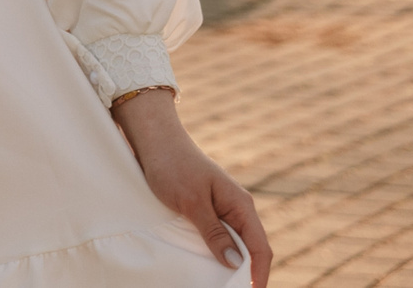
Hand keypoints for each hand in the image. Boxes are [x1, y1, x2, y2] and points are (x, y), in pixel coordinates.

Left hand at [111, 90, 269, 283]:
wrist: (153, 139)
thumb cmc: (172, 166)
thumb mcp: (192, 202)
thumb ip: (214, 232)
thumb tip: (236, 262)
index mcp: (241, 204)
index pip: (260, 247)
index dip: (258, 274)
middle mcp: (236, 208)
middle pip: (249, 248)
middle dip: (244, 272)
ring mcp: (221, 208)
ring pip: (233, 243)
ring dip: (228, 263)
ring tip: (218, 283)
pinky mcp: (205, 209)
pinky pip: (217, 235)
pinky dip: (215, 251)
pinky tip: (204, 264)